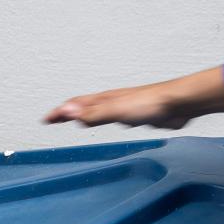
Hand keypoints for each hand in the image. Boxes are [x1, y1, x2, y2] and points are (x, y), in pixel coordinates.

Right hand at [44, 79, 194, 129]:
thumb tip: (66, 111)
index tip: (46, 119)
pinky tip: (114, 124)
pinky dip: (107, 120)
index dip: (59, 112)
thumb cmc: (150, 104)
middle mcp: (112, 102)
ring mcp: (125, 108)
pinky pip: (116, 118)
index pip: (75, 105)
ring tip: (76, 120)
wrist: (178, 103)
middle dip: (67, 112)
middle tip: (54, 119)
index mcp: (104, 100)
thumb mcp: (116, 111)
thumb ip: (92, 113)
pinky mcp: (138, 116)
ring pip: (100, 111)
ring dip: (86, 115)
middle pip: (84, 107)